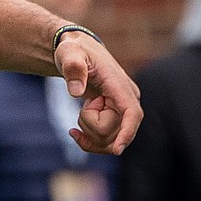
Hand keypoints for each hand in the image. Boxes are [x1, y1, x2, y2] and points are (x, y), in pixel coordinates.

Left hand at [54, 31, 142, 153]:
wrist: (77, 53)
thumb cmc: (73, 51)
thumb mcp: (69, 53)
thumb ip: (72, 67)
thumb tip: (76, 91)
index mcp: (120, 85)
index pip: (132, 113)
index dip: (127, 132)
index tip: (117, 150)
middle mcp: (128, 100)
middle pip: (113, 131)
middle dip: (90, 124)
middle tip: (83, 102)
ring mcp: (123, 111)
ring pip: (109, 140)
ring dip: (89, 132)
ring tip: (80, 111)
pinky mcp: (116, 119)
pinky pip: (106, 142)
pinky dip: (89, 142)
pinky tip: (74, 133)